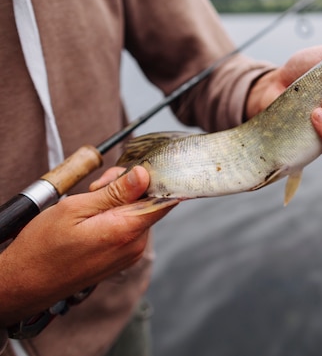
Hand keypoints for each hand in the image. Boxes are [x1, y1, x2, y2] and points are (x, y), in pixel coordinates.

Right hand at [0, 166, 177, 325]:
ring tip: (90, 202)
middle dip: (128, 187)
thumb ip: (114, 192)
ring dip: (119, 201)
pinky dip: (115, 215)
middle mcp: (135, 245)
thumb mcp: (75, 209)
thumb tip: (144, 175)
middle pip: (149, 202)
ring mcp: (130, 253)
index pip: (166, 199)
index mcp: (126, 231)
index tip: (136, 169)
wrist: (25, 284)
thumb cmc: (43, 248)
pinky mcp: (122, 257)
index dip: (155, 179)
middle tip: (97, 186)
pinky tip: (93, 216)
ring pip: (138, 213)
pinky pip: (129, 227)